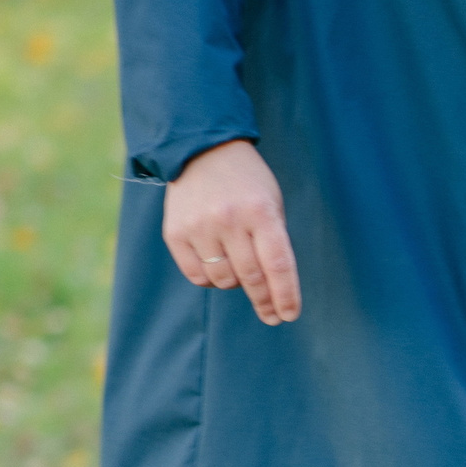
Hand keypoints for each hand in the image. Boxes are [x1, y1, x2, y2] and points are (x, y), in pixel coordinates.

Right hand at [162, 139, 301, 325]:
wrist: (201, 150)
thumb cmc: (246, 182)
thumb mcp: (271, 202)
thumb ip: (274, 241)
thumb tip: (275, 289)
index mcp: (261, 211)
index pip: (278, 265)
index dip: (286, 295)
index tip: (289, 315)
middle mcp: (229, 219)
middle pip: (252, 277)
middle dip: (265, 301)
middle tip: (272, 316)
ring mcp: (200, 226)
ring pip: (224, 280)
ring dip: (236, 284)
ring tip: (240, 269)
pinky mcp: (175, 232)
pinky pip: (197, 275)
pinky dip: (210, 279)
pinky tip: (217, 267)